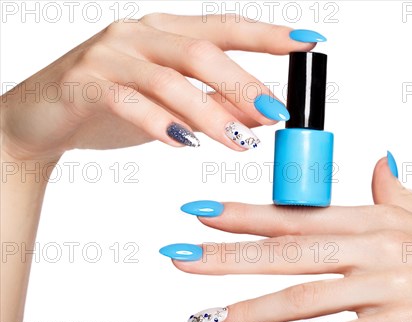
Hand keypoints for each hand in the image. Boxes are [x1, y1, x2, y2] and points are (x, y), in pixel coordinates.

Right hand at [0, 14, 316, 160]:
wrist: (42, 118)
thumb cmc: (113, 106)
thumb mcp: (172, 105)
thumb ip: (215, 105)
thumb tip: (265, 115)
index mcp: (166, 32)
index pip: (225, 27)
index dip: (269, 34)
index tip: (309, 42)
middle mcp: (140, 35)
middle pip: (201, 51)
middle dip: (244, 83)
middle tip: (277, 114)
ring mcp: (110, 55)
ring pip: (169, 79)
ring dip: (210, 113)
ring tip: (241, 143)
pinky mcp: (84, 83)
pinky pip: (127, 102)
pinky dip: (160, 123)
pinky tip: (183, 144)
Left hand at [163, 155, 411, 321]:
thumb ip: (398, 194)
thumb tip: (376, 165)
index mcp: (378, 218)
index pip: (299, 213)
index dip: (246, 213)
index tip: (203, 212)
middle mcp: (375, 247)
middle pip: (287, 252)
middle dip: (226, 256)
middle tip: (180, 258)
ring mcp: (385, 287)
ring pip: (300, 298)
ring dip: (247, 311)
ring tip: (204, 318)